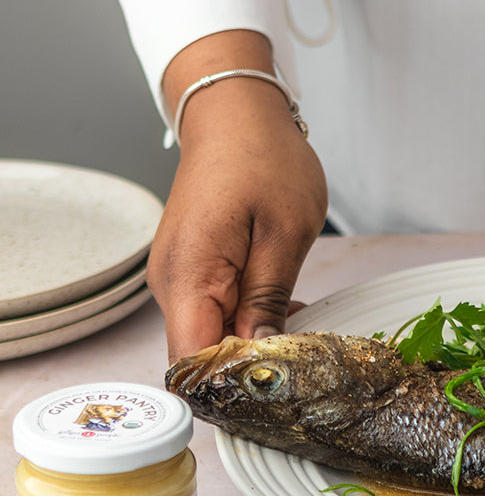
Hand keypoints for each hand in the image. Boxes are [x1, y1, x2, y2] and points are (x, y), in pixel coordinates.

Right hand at [148, 34, 327, 361]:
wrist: (235, 113)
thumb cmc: (264, 159)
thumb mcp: (285, 233)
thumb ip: (268, 298)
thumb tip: (260, 353)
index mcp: (188, 275)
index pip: (193, 361)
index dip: (232, 383)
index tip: (278, 383)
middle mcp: (170, 282)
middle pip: (201, 352)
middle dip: (248, 364)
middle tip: (302, 359)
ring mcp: (178, 274)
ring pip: (210, 332)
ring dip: (251, 338)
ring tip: (298, 326)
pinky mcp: (192, 266)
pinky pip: (215, 308)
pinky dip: (248, 315)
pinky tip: (282, 306)